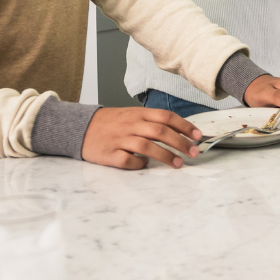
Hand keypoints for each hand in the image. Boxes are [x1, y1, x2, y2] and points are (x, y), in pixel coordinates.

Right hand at [82, 107, 202, 169]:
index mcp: (139, 114)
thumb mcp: (133, 115)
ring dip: (165, 155)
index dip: (184, 126)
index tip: (197, 136)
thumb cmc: (113, 123)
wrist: (82, 127)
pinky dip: (139, 164)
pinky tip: (146, 165)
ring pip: (146, 146)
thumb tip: (180, 132)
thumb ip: (153, 121)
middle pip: (160, 132)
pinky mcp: (109, 154)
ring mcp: (120, 139)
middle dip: (180, 142)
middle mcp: (131, 125)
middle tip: (193, 152)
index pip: (166, 116)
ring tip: (178, 163)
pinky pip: (127, 160)